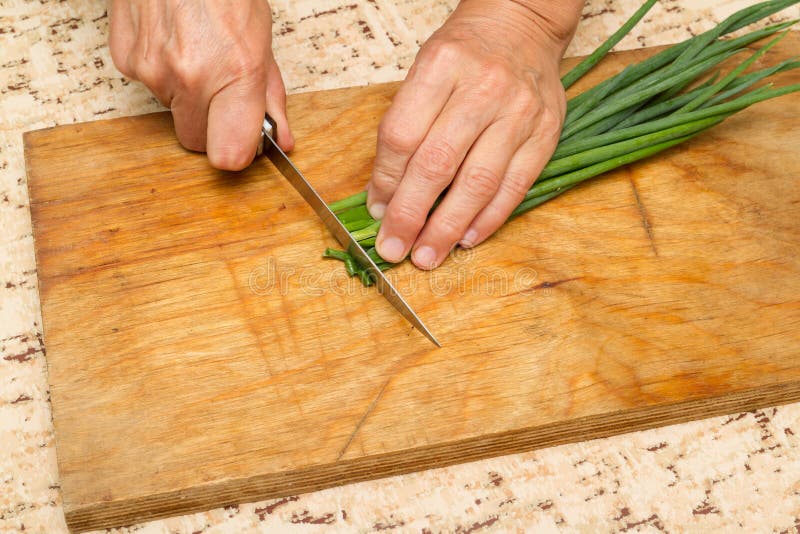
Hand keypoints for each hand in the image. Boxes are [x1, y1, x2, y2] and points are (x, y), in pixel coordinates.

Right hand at [109, 0, 293, 169]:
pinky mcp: (126, 60)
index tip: (243, 144)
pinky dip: (162, 70)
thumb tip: (280, 137)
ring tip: (197, 50)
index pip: (228, 155)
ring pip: (172, 110)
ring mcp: (152, 69)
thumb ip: (270, 96)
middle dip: (211, 125)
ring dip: (186, 92)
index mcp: (234, 73)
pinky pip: (149, 85)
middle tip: (222, 93)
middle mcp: (189, 77)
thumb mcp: (261, 41)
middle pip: (196, 141)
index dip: (236, 154)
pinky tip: (173, 39)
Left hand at [367, 0, 581, 268]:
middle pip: (437, 164)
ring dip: (447, 228)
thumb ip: (406, 125)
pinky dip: (488, 219)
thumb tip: (385, 195)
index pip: (402, 135)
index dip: (385, 180)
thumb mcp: (424, 70)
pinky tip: (466, 239)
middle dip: (410, 215)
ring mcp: (519, 112)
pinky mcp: (546, 133)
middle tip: (394, 248)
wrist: (522, 25)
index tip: (376, 211)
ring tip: (427, 255)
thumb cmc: (465, 53)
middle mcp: (483, 87)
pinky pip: (515, 187)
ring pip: (477, 183)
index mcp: (442, 65)